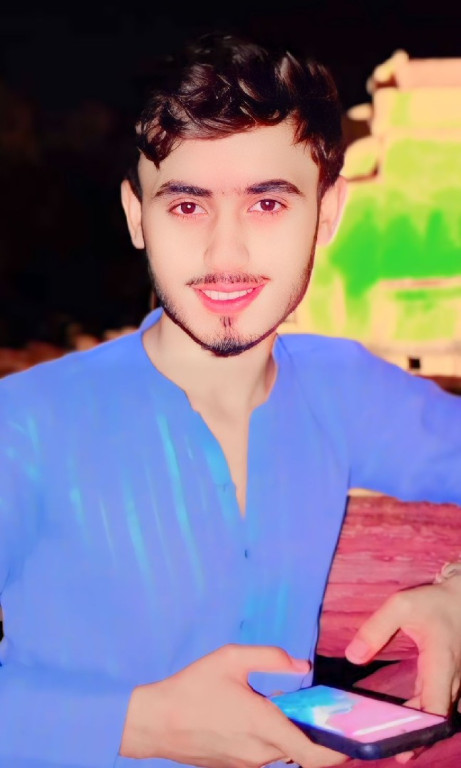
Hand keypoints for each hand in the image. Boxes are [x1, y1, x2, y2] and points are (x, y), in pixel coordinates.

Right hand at [120, 644, 346, 767]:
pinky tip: (259, 714)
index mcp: (264, 726)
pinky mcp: (234, 765)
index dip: (340, 752)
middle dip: (315, 732)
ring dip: (291, 733)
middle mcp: (260, 752)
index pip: (314, 755)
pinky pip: (265, 754)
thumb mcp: (231, 658)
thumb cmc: (192, 688)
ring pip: (283, 752)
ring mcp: (246, 763)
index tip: (354, 739)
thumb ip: (270, 657)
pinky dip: (274, 739)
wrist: (155, 722)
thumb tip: (303, 663)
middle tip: (318, 707)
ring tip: (284, 704)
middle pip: (302, 752)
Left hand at [345, 579, 460, 761]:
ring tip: (395, 744)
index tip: (399, 741)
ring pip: (442, 715)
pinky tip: (406, 724)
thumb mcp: (401, 606)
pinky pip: (440, 705)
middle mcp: (454, 679)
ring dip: (422, 730)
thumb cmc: (433, 602)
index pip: (436, 708)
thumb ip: (375, 629)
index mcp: (442, 663)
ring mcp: (455, 682)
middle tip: (392, 751)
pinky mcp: (451, 681)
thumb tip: (352, 656)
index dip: (420, 729)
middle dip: (418, 737)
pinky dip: (425, 717)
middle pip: (439, 720)